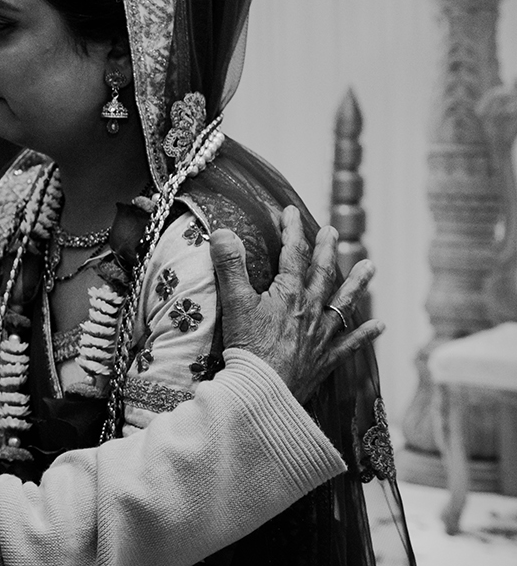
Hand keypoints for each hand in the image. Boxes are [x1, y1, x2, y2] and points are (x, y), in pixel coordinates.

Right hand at [212, 206, 382, 402]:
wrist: (264, 391)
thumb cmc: (247, 348)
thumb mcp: (234, 303)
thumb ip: (229, 265)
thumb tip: (222, 231)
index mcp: (289, 294)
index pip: (292, 254)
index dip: (292, 230)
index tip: (291, 211)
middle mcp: (311, 310)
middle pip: (322, 274)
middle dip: (326, 250)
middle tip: (332, 231)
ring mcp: (322, 335)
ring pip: (344, 303)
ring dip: (358, 284)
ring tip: (370, 267)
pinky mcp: (326, 359)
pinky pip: (351, 344)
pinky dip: (366, 334)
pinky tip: (379, 325)